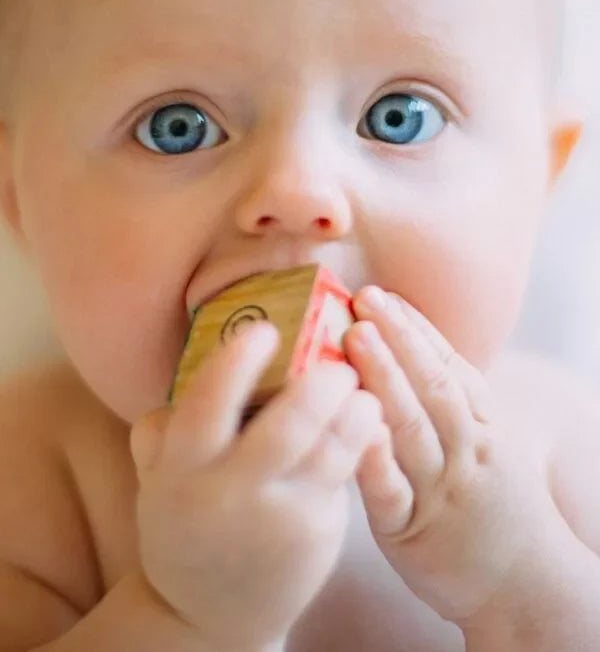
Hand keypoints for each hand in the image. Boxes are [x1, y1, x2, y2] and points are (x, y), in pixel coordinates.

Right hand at [129, 321, 382, 651]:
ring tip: (363, 389)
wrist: (209, 614)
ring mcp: (280, 517)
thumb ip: (163, 430)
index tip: (264, 330)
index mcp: (183, 470)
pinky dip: (362, 440)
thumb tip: (187, 371)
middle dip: (319, 387)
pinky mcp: (317, 533)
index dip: (236, 365)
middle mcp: (231, 493)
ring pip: (329, 451)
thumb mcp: (160, 480)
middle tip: (338, 361)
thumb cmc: (187, 524)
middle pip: (286, 429)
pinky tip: (369, 418)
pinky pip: (345, 474)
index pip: (207, 407)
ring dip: (355, 412)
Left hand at [344, 287, 557, 625]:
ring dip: (384, 377)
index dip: (415, 327)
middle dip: (398, 338)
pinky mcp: (411, 529)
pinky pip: (391, 490)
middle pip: (432, 385)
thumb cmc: (491, 502)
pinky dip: (374, 457)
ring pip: (412, 425)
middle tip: (365, 299)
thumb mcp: (487, 443)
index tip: (384, 294)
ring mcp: (439, 489)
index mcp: (482, 424)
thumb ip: (450, 401)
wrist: (525, 585)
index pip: (449, 365)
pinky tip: (355, 425)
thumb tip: (405, 347)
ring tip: (356, 337)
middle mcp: (465, 449)